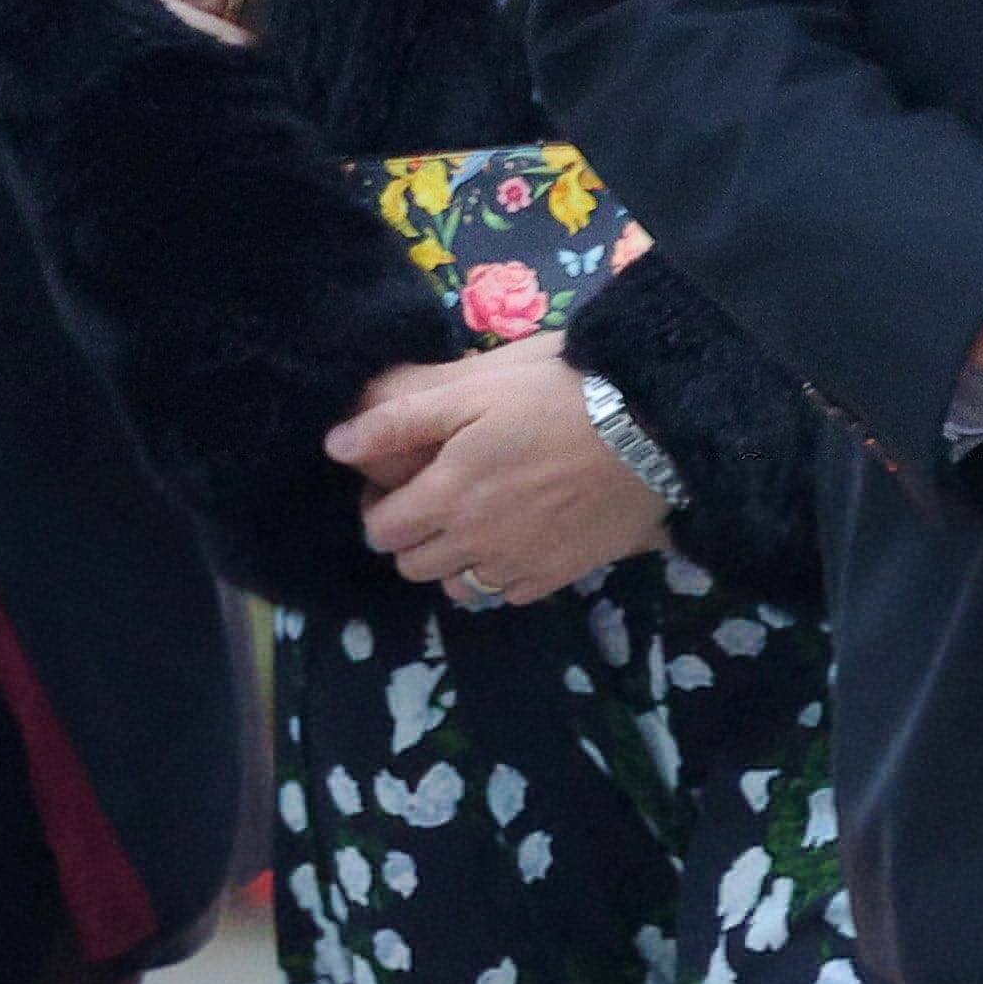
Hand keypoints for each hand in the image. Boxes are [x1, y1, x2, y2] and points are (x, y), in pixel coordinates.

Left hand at [323, 335, 670, 606]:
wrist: (648, 431)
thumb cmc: (553, 397)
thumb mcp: (471, 391)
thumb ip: (399, 421)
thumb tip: (334, 446)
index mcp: (446, 498)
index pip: (381, 531)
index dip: (378, 508)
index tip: (396, 484)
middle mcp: (474, 545)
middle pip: (412, 565)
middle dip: (410, 536)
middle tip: (434, 497)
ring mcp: (517, 566)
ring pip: (457, 587)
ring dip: (452, 560)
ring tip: (474, 519)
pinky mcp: (557, 577)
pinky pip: (506, 592)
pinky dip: (499, 572)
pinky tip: (517, 534)